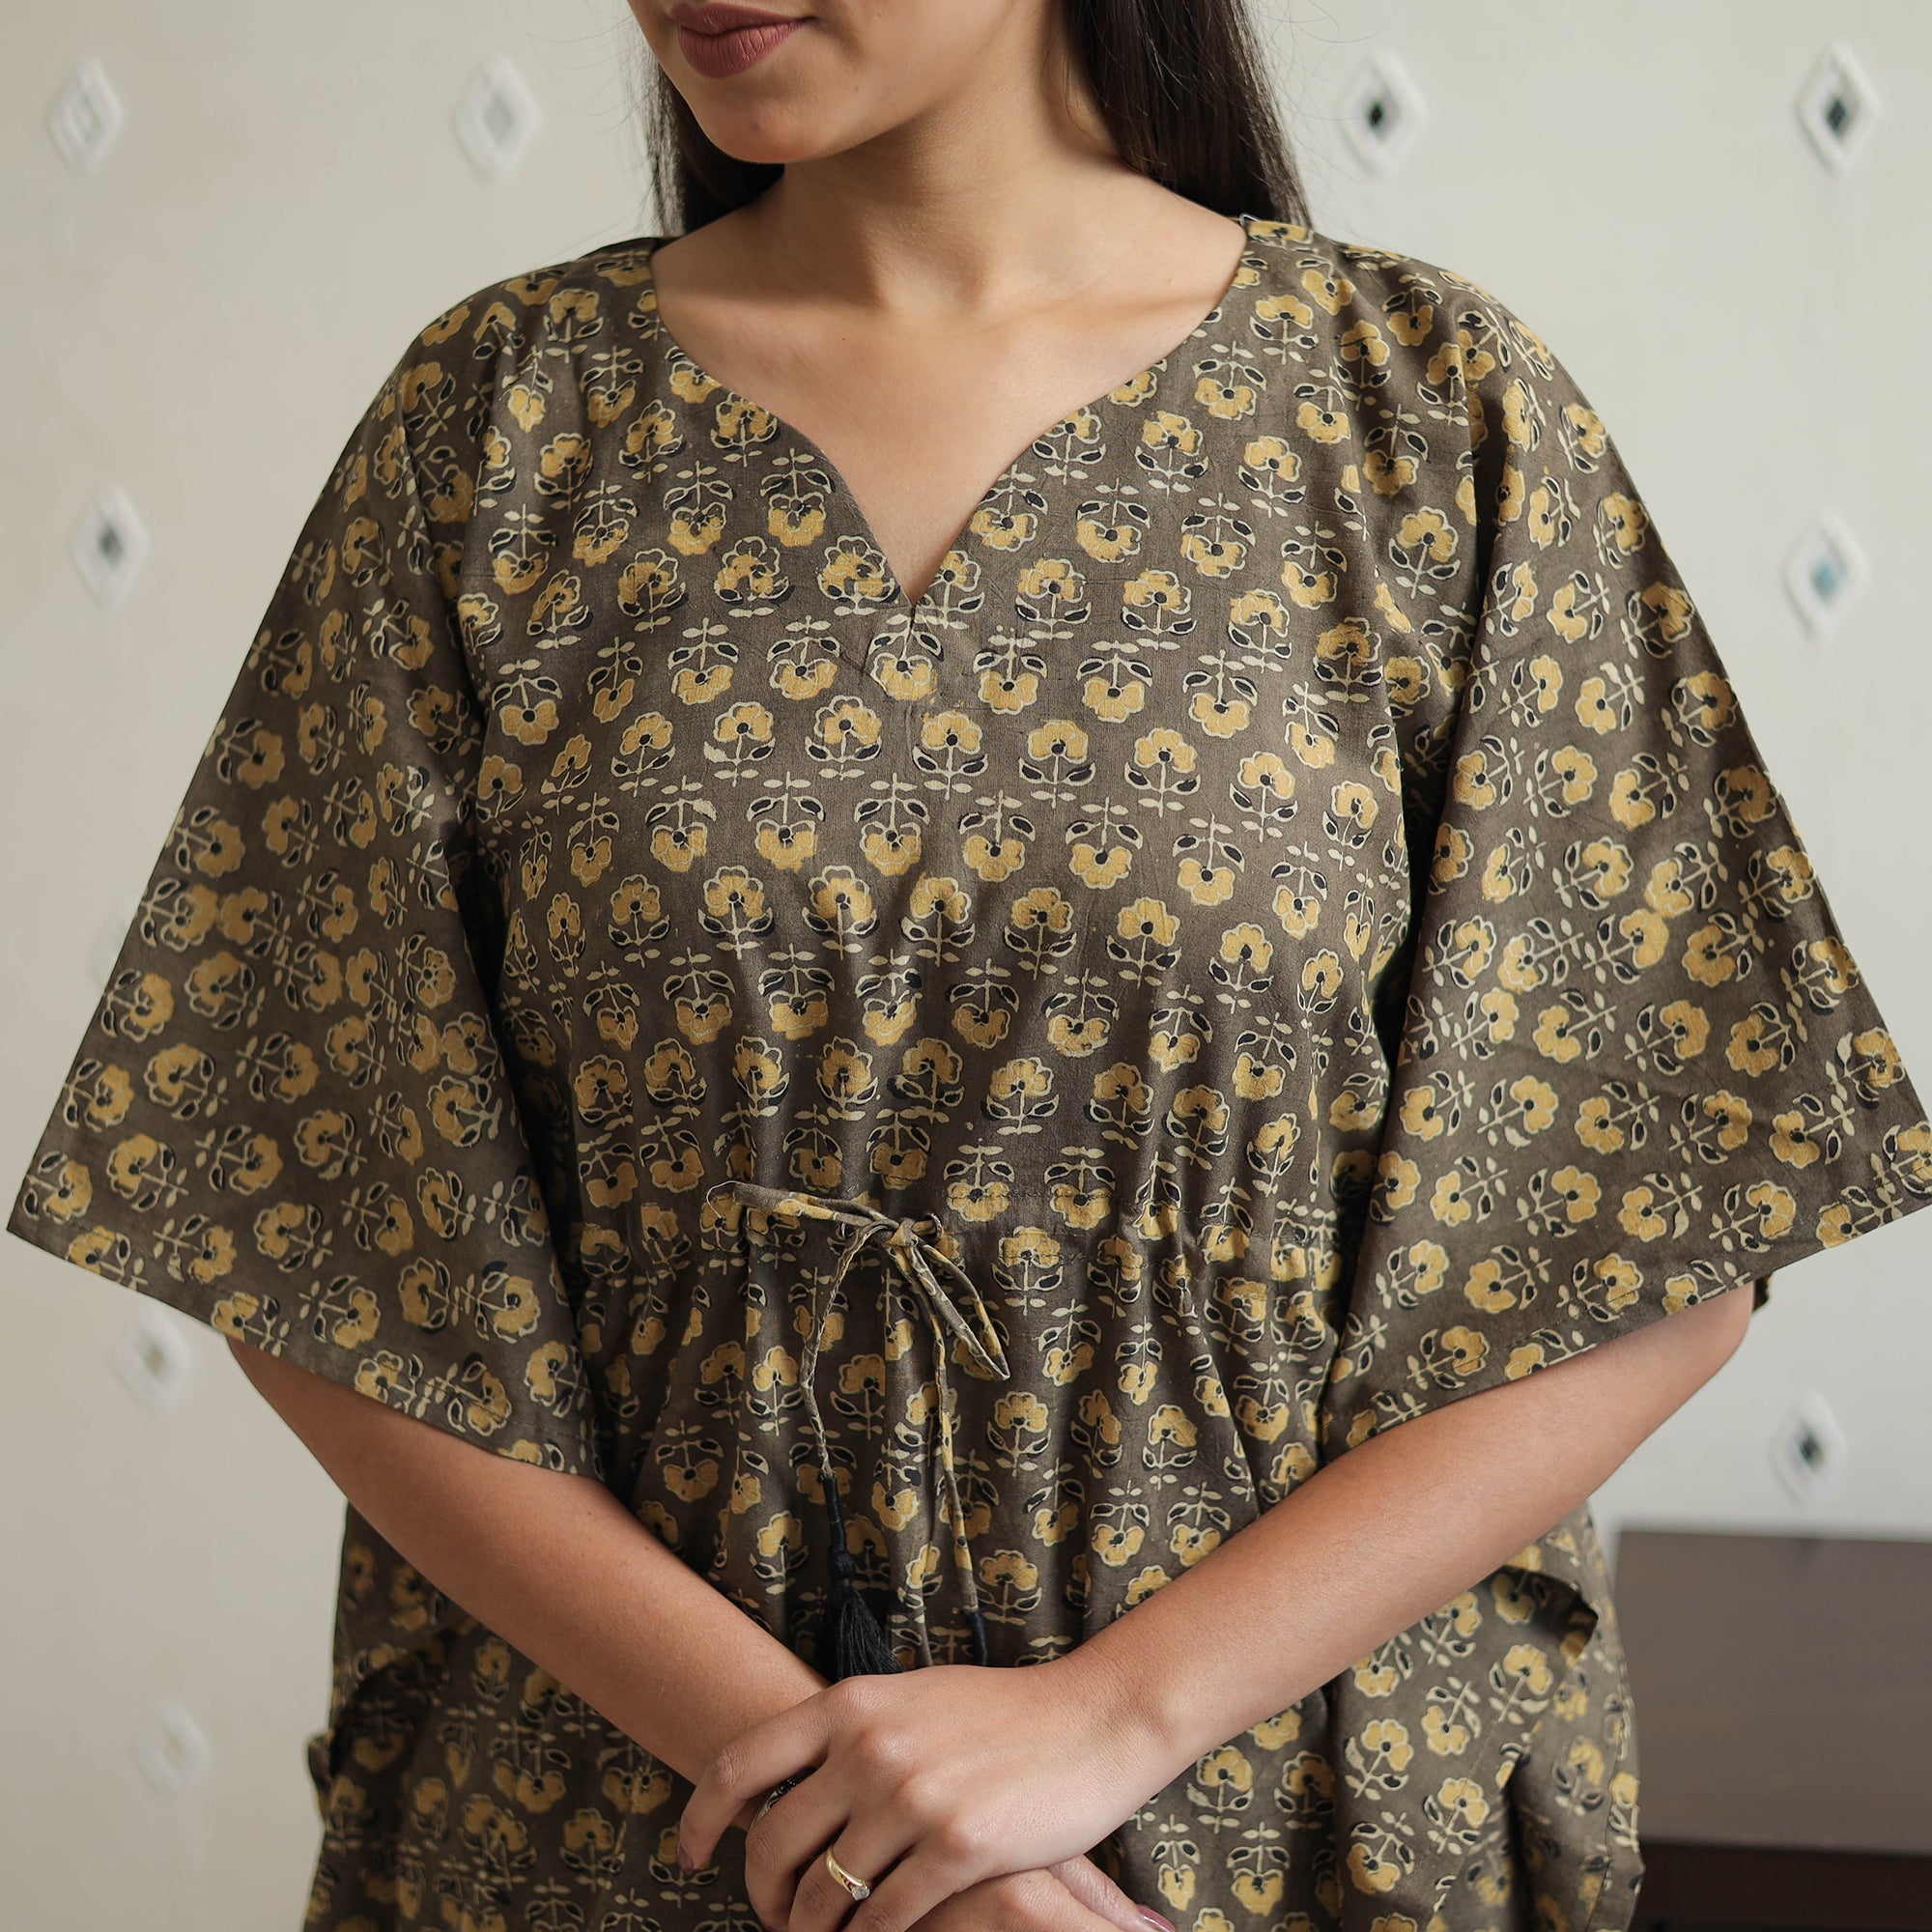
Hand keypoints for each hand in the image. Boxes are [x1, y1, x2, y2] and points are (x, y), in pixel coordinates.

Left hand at [675, 1657, 1182, 1931]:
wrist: (1094, 1719)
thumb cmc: (1002, 1714)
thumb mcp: (911, 1699)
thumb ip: (850, 1733)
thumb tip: (784, 1784)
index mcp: (851, 1703)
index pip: (739, 1765)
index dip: (700, 1820)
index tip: (690, 1858)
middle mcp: (871, 1747)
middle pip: (772, 1847)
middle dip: (762, 1899)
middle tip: (776, 1920)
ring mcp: (912, 1798)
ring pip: (821, 1896)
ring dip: (815, 1931)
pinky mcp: (958, 1849)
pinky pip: (881, 1921)